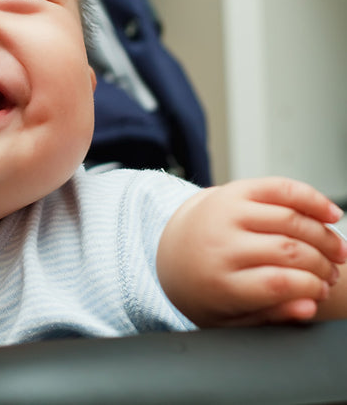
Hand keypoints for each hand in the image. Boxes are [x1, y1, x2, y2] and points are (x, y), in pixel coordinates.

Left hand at [157, 177, 346, 326]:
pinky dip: (311, 199)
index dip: (310, 287)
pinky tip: (330, 214)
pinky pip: (280, 189)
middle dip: (322, 265)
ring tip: (336, 252)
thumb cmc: (209, 289)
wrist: (175, 251)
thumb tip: (308, 306)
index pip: (275, 283)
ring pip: (290, 219)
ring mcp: (226, 211)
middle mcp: (220, 242)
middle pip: (288, 250)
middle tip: (332, 274)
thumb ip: (270, 315)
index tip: (321, 293)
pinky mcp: (234, 190)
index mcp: (217, 280)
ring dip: (324, 236)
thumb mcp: (231, 318)